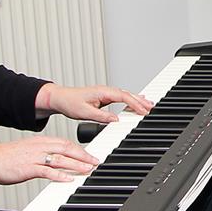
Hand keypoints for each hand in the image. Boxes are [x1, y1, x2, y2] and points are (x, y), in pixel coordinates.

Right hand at [0, 135, 96, 186]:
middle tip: (95, 162)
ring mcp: (35, 157)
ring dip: (77, 165)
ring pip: (61, 159)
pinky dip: (60, 175)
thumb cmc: (6, 157)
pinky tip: (69, 179)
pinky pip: (48, 171)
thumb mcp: (28, 150)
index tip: (89, 155)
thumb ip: (42, 154)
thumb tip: (55, 161)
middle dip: (84, 155)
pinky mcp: (29, 168)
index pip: (65, 143)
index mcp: (40, 141)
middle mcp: (40, 147)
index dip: (80, 149)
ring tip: (88, 170)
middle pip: (67, 148)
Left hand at [36, 83, 153, 122]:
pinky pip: (121, 98)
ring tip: (149, 105)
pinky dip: (130, 100)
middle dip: (141, 101)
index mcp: (103, 91)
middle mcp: (106, 91)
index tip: (143, 110)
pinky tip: (136, 102)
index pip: (123, 97)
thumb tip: (116, 120)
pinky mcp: (104, 97)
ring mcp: (105, 93)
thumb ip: (101, 116)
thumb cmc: (69, 102)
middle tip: (152, 107)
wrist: (60, 98)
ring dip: (137, 100)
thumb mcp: (84, 112)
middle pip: (128, 95)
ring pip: (126, 96)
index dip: (135, 103)